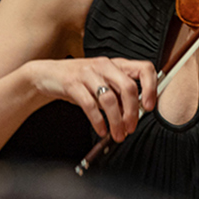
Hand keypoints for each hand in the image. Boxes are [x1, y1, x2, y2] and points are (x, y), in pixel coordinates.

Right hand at [28, 57, 156, 141]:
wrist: (47, 75)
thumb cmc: (78, 81)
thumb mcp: (102, 82)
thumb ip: (118, 94)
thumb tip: (136, 113)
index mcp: (116, 64)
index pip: (144, 68)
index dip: (151, 88)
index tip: (149, 107)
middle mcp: (104, 65)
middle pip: (128, 87)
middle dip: (132, 112)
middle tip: (130, 128)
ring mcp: (87, 73)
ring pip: (109, 99)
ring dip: (116, 121)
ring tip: (117, 134)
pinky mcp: (72, 83)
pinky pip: (90, 105)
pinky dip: (98, 121)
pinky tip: (101, 130)